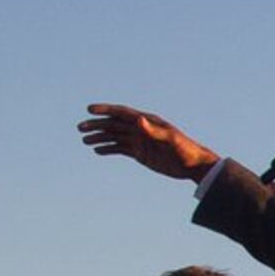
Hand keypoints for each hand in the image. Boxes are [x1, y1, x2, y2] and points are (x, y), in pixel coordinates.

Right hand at [78, 104, 221, 182]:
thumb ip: (153, 130)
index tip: (90, 109)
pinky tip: (97, 151)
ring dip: (99, 137)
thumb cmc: (185, 149)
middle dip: (97, 125)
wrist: (193, 165)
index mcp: (147, 121)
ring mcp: (140, 141)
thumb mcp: (170, 139)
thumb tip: (138, 119)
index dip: (106, 110)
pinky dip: (109, 149)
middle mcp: (141, 129)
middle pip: (114, 124)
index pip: (122, 113)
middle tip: (80, 128)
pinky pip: (120, 149)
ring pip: (115, 137)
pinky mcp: (140, 153)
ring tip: (84, 140)